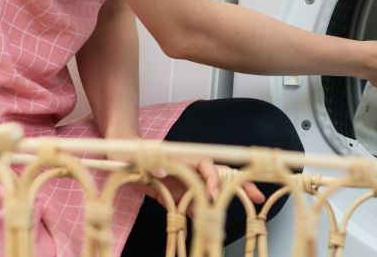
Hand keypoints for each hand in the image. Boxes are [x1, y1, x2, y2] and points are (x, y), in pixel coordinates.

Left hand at [110, 151, 265, 210]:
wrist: (119, 157)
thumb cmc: (127, 151)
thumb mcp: (133, 155)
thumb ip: (147, 160)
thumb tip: (163, 168)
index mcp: (182, 156)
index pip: (206, 166)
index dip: (213, 180)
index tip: (213, 195)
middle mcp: (187, 168)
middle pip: (218, 175)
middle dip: (238, 184)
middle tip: (257, 196)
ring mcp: (183, 181)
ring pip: (208, 193)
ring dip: (219, 205)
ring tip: (233, 217)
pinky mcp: (175, 193)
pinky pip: (192, 205)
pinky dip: (200, 215)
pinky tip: (205, 226)